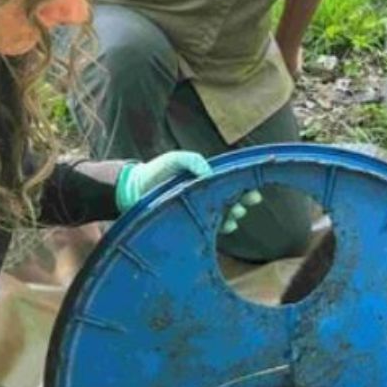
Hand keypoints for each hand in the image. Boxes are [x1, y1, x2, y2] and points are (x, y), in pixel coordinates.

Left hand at [115, 151, 261, 229]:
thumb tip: (209, 172)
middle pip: (232, 198)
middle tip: (249, 202)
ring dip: (235, 214)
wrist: (133, 191)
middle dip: (244, 201)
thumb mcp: (175, 160)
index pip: (230, 182)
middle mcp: (204, 194)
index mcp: (204, 178)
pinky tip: (228, 226)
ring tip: (237, 214)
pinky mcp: (191, 223)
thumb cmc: (155, 172)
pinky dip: (223, 226)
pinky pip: (212, 226)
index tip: (253, 191)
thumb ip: (192, 161)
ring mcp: (199, 209)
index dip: (244, 186)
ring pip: (225, 213)